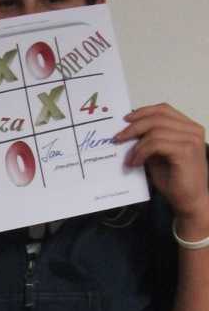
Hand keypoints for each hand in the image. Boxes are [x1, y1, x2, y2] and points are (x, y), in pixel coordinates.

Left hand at [115, 103, 208, 233]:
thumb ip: (148, 141)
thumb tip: (127, 132)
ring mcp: (191, 139)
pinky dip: (141, 152)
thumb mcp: (157, 156)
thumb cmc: (175, 180)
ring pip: (155, 130)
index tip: (125, 120)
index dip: (143, 112)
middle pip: (157, 117)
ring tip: (129, 158)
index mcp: (188, 127)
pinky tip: (135, 163)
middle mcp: (192, 130)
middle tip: (118, 138)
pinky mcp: (186, 151)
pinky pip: (156, 144)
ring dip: (136, 145)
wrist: (189, 201)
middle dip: (134, 126)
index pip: (163, 109)